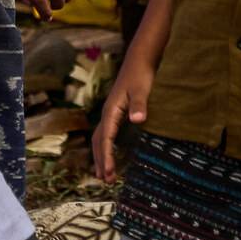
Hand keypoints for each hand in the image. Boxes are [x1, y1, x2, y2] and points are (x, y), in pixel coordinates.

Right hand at [92, 55, 155, 182]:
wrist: (140, 59)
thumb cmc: (141, 74)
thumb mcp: (142, 89)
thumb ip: (139, 105)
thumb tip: (137, 120)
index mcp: (111, 111)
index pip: (105, 139)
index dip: (106, 157)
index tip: (109, 173)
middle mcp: (107, 113)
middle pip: (98, 142)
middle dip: (101, 161)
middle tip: (107, 181)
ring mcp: (111, 112)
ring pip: (99, 138)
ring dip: (101, 156)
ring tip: (105, 174)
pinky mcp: (117, 111)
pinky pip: (106, 134)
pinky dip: (106, 147)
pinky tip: (111, 154)